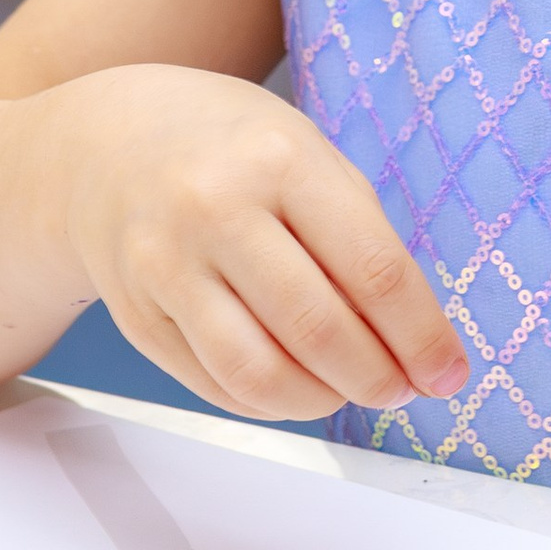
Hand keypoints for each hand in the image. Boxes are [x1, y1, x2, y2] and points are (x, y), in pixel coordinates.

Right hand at [62, 64, 469, 423]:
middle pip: (319, 330)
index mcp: (279, 160)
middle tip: (401, 388)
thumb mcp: (305, 154)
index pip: (372, 269)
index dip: (421, 336)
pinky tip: (293, 383)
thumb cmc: (228, 149)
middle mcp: (215, 210)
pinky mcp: (137, 316)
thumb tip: (416, 341)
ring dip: (323, 402)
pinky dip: (270, 403)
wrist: (103, 146)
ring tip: (345, 388)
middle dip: (377, 378)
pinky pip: (218, 387)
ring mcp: (166, 267)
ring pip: (262, 375)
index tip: (448, 372)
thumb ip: (360, 238)